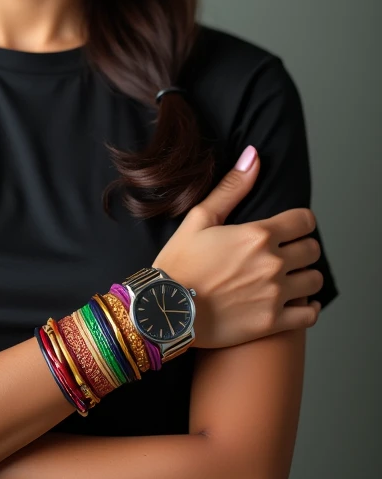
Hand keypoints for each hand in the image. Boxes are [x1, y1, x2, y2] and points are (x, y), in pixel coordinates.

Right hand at [152, 147, 323, 349]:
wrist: (164, 310)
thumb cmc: (179, 263)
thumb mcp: (199, 218)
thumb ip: (232, 188)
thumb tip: (254, 155)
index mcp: (257, 235)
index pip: (304, 221)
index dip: (298, 222)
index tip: (288, 229)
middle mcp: (272, 263)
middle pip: (312, 249)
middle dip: (301, 248)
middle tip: (285, 253)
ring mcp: (275, 295)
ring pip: (314, 280)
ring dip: (304, 276)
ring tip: (288, 278)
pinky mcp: (273, 323)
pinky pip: (310, 314)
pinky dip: (307, 307)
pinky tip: (295, 303)